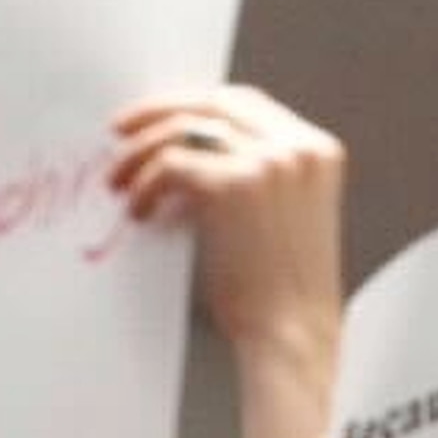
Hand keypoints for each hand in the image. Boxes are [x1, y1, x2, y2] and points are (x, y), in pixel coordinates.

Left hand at [112, 88, 346, 352]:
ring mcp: (269, 163)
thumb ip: (254, 171)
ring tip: (119, 183)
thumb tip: (185, 145)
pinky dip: (143, 185)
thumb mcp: (284, 214)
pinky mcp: (234, 185)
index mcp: (318, 151)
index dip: (194, 105)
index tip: (157, 120)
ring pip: (183, 129)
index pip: (245, 103)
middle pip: (213, 103)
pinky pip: (169, 164)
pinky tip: (139, 212)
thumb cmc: (282, 290)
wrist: (293, 334)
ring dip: (140, 153)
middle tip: (119, 134)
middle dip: (158, 113)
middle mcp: (297, 148)